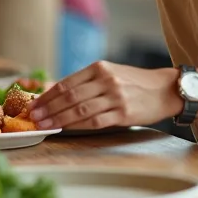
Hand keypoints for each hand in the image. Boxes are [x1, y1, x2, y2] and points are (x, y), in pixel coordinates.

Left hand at [28, 62, 180, 130]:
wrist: (164, 89)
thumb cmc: (134, 82)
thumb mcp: (109, 73)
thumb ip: (86, 82)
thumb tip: (55, 93)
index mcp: (99, 67)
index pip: (66, 83)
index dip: (47, 96)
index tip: (33, 104)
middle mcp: (106, 80)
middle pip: (69, 96)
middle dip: (48, 108)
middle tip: (33, 117)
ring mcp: (115, 96)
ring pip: (80, 110)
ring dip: (59, 119)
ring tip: (45, 125)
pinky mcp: (123, 113)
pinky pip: (95, 121)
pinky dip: (78, 126)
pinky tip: (67, 129)